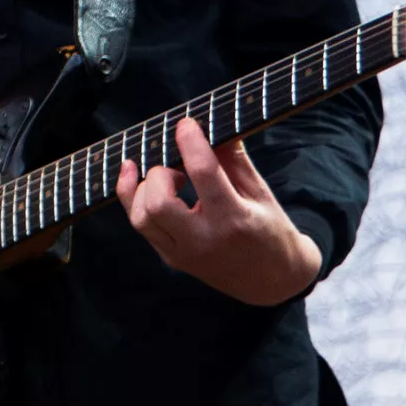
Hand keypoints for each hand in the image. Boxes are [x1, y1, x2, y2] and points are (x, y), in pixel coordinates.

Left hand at [117, 119, 322, 306]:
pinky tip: (137, 179)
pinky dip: (133, 199)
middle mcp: (205, 240)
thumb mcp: (261, 195)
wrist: (272, 282)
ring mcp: (184, 254)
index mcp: (234, 220)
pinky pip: (141, 226)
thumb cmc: (270, 231)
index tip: (186, 124)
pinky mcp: (172, 259)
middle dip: (161, 174)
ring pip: (141, 217)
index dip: (191, 143)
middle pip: (159, 203)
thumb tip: (215, 127)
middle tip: (179, 168)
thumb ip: (235, 161)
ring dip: (144, 188)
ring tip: (169, 180)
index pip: (204, 175)